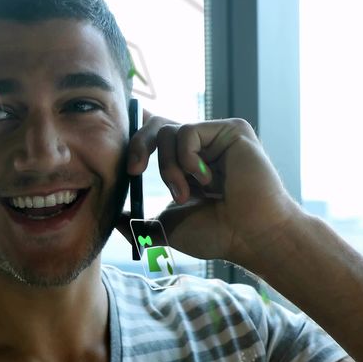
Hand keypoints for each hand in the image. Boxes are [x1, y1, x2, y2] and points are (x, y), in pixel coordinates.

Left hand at [114, 111, 304, 265]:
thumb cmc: (216, 234)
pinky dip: (187, 160)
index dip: (137, 135)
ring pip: (169, 131)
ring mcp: (217, 137)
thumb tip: (114, 220)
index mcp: (187, 164)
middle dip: (138, 146)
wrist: (248, 236)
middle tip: (134, 171)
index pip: (156, 136)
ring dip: (168, 168)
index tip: (127, 159)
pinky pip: (188, 131)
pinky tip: (208, 180)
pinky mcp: (232, 130)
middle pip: (157, 125)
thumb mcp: (166, 228)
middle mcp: (202, 147)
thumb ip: (139, 223)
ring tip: (187, 194)